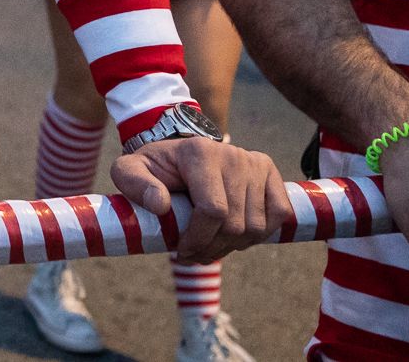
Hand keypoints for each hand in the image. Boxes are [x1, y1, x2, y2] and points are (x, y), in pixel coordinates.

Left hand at [111, 136, 289, 262]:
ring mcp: (254, 163)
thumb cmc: (154, 167)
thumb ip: (134, 184)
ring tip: (211, 245)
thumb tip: (160, 205)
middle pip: (235, 224)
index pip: (213, 211)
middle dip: (212, 248)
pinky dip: (260, 234)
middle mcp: (232, 155)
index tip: (181, 252)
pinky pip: (279, 215)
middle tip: (193, 255)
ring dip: (233, 246)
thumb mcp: (129, 170)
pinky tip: (236, 235)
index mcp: (199, 153)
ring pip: (257, 226)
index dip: (199, 240)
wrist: (178, 152)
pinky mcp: (269, 172)